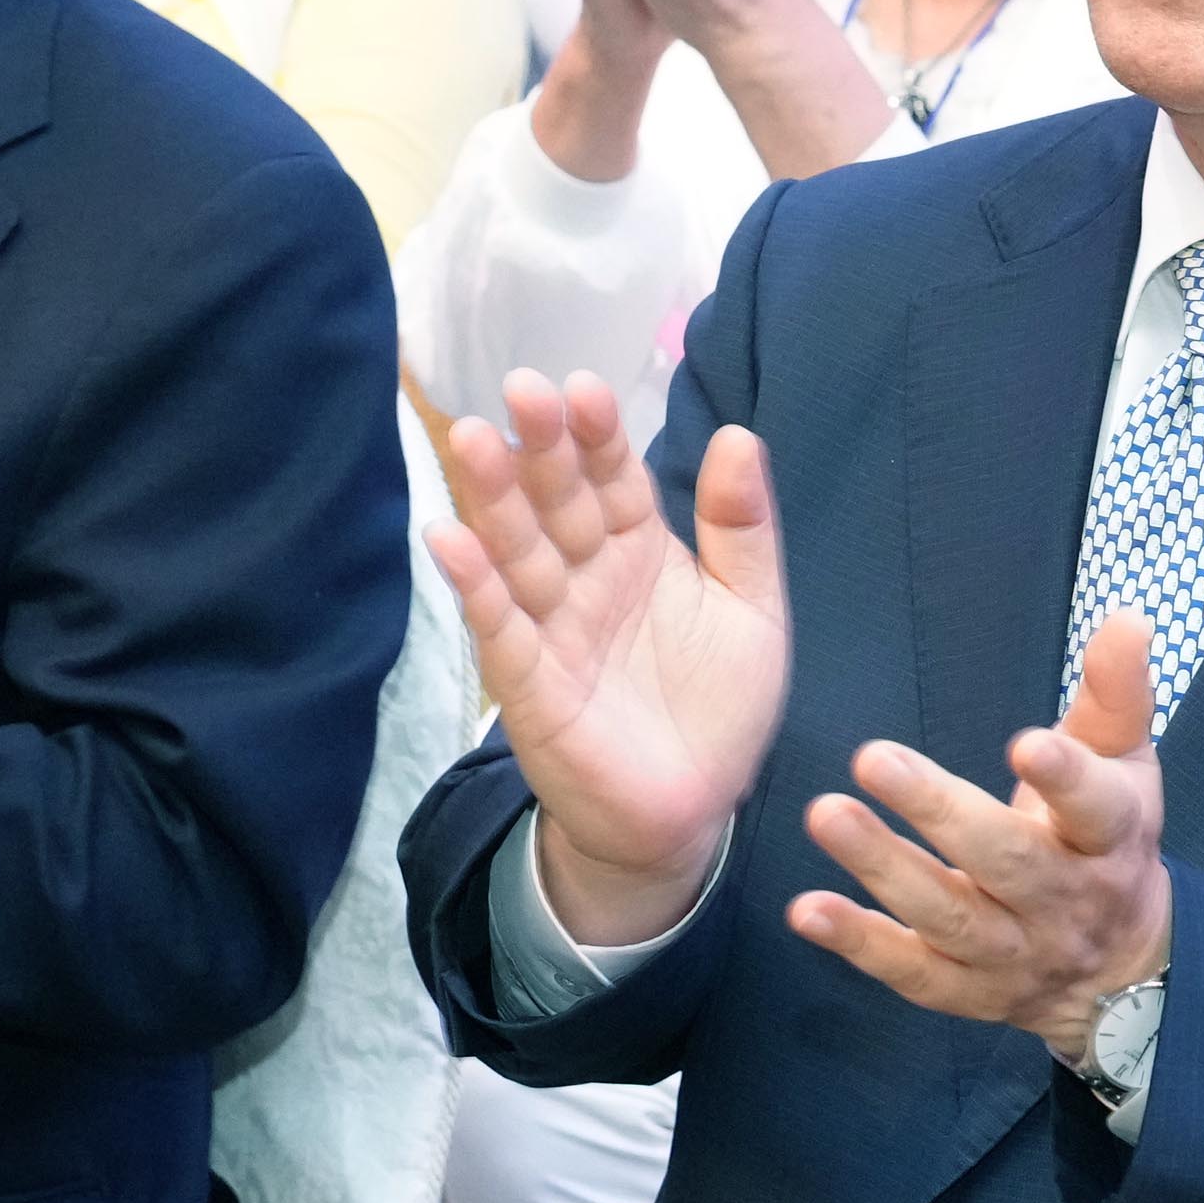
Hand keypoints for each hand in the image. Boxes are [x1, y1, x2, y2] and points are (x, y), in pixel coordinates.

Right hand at [432, 370, 791, 945]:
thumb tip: (739, 432)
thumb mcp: (753, 612)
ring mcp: (552, 627)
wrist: (688, 814)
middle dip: (539, 448)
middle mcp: (586, 576)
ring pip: (518, 551)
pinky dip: (474, 585)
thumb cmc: (718, 708)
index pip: (613, 477)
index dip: (598, 436)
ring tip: (471, 440)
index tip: (585, 388)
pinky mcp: (528, 684)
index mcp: (639, 547)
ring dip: (493, 498)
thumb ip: (743, 528)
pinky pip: (499, 628)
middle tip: (522, 391)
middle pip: (556, 501)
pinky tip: (449, 538)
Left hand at [791, 609, 1172, 1057]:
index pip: (1094, 809)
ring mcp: (1013, 953)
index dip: (1065, 777)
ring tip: (827, 816)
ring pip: (950, 916)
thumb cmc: (1106, 838)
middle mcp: (1065, 902)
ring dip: (884, 868)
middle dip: (939, 812)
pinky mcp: (965, 990)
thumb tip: (1128, 618)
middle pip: (1006, 861)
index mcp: (1110, 838)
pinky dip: (859, 943)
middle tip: (872, 758)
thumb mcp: (1125, 763)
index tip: (1026, 743)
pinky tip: (807, 910)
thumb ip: (1117, 692)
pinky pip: (911, 971)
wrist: (1119, 969)